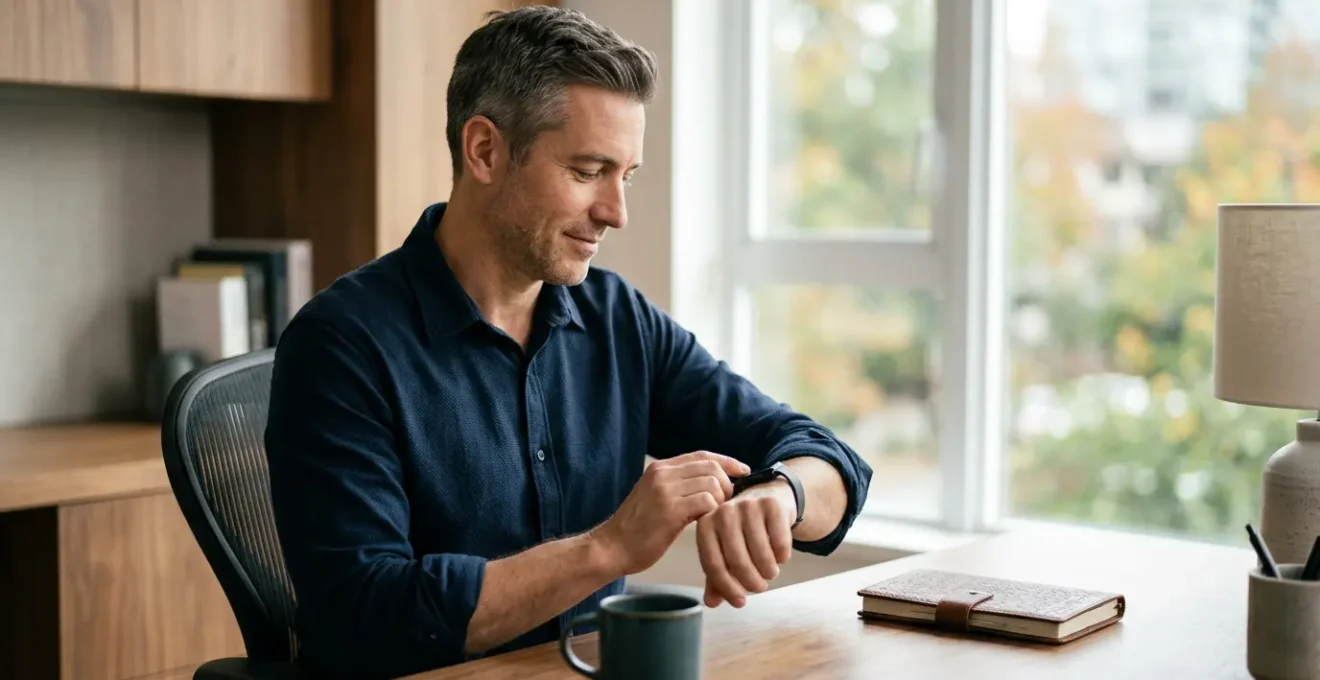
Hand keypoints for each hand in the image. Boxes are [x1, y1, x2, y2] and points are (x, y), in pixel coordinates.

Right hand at [592, 451, 750, 576]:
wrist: (613, 547)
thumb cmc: (637, 528)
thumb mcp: (656, 497)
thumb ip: (680, 486)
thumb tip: (714, 483)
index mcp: (660, 468)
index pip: (702, 455)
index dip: (726, 461)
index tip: (743, 470)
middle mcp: (662, 473)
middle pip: (711, 467)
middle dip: (726, 485)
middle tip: (723, 504)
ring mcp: (665, 490)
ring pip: (712, 483)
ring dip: (720, 501)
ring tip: (712, 516)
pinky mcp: (670, 509)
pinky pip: (707, 501)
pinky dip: (713, 512)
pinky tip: (706, 522)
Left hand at [697, 481, 794, 607]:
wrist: (768, 498)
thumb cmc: (742, 531)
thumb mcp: (725, 551)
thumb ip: (716, 577)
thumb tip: (711, 603)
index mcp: (705, 525)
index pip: (712, 564)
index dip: (726, 588)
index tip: (740, 603)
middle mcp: (723, 512)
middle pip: (737, 561)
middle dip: (751, 582)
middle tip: (759, 587)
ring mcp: (747, 505)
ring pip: (760, 553)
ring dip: (768, 571)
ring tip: (770, 572)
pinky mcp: (771, 504)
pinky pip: (779, 542)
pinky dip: (782, 556)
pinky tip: (781, 556)